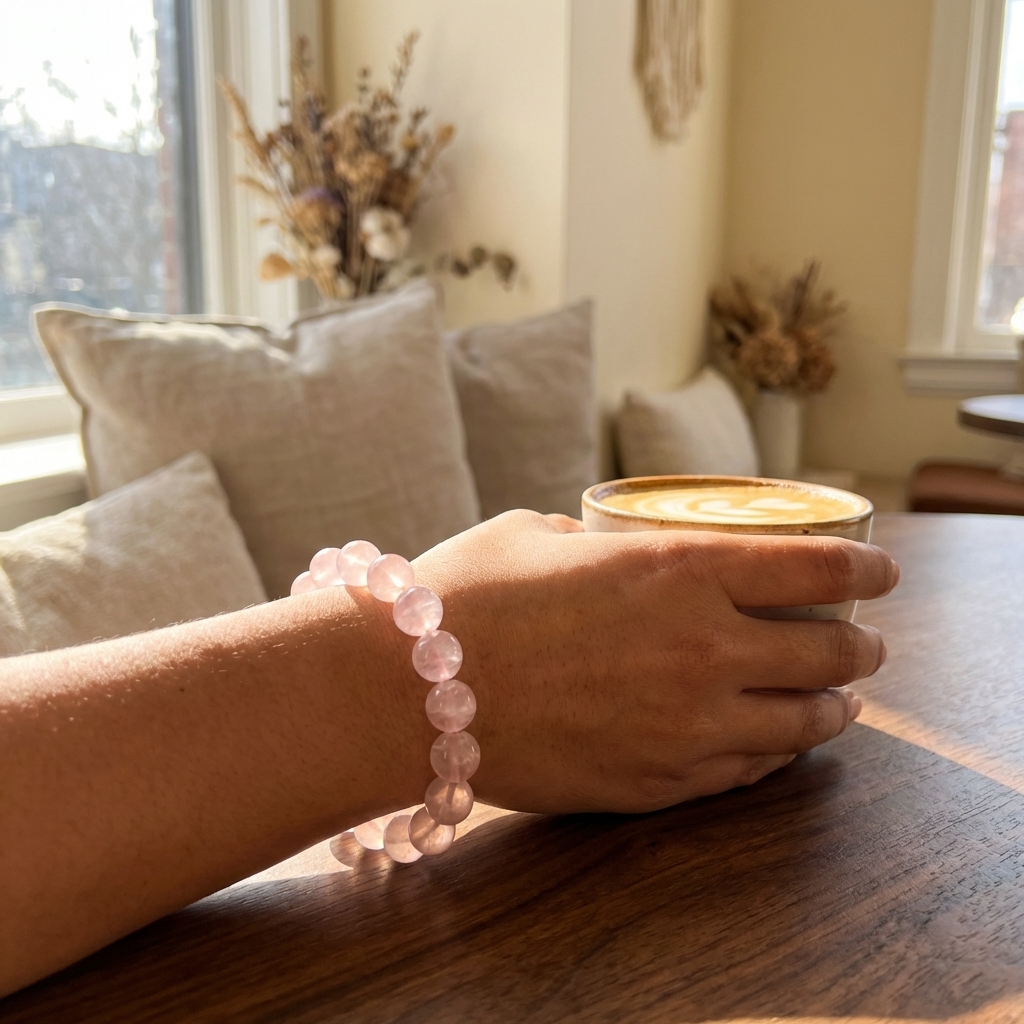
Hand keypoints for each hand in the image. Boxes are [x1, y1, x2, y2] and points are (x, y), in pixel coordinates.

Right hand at [413, 510, 897, 813]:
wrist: (405, 690)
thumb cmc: (467, 596)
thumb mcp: (544, 536)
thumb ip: (605, 546)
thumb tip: (619, 555)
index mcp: (680, 571)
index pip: (818, 570)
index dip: (865, 568)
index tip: (881, 572)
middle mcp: (702, 649)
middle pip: (828, 654)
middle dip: (859, 648)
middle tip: (862, 645)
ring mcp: (685, 727)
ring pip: (801, 726)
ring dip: (831, 712)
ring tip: (836, 707)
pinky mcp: (654, 785)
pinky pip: (743, 776)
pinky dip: (771, 758)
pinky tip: (770, 747)